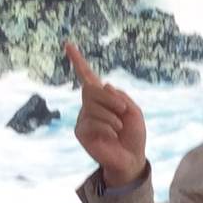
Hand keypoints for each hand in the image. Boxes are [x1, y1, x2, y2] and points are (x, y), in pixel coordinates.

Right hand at [66, 41, 148, 187]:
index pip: (87, 76)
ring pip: (92, 106)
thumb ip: (120, 97)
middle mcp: (89, 105)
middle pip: (91, 89)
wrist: (131, 158)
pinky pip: (91, 122)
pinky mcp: (80, 131)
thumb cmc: (133, 135)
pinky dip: (106, 127)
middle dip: (111, 99)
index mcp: (102, 98)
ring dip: (111, 116)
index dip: (78, 61)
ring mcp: (83, 118)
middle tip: (124, 112)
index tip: (68, 44)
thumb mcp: (134, 111)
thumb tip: (102, 85)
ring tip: (119, 127)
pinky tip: (112, 135)